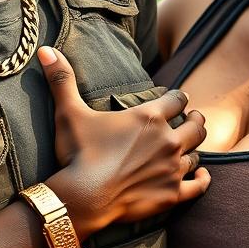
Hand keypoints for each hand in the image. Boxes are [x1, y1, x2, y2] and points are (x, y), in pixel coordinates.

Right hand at [38, 45, 209, 238]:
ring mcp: (172, 169)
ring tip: (190, 147)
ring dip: (193, 150)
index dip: (179, 97)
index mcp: (149, 117)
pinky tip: (203, 176)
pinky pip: (198, 186)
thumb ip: (62, 79)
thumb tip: (44, 49)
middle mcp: (167, 140)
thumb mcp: (69, 112)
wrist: (83, 198)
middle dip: (195, 120)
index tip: (179, 99)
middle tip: (193, 119)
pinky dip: (202, 180)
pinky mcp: (172, 194)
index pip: (177, 99)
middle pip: (196, 126)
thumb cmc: (78, 154)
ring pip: (196, 155)